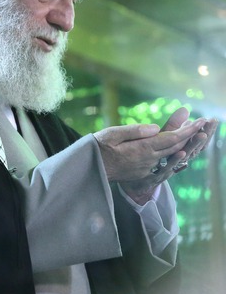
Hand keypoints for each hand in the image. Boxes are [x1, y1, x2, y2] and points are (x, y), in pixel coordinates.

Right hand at [94, 107, 208, 202]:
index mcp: (142, 149)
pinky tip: (176, 145)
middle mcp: (148, 160)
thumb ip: (135, 131)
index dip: (187, 130)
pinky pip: (161, 161)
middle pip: (175, 147)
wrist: (91, 170)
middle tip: (202, 123)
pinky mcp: (142, 172)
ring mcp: (146, 168)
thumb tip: (155, 128)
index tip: (200, 121)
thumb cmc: (98, 148)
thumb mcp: (112, 135)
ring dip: (182, 143)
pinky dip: (171, 151)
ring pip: (169, 154)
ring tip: (193, 131)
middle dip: (190, 135)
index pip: (171, 139)